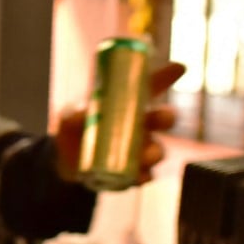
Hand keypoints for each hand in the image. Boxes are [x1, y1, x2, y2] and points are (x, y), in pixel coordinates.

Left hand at [55, 61, 185, 183]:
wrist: (65, 161)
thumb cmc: (73, 130)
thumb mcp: (69, 118)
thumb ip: (74, 114)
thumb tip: (82, 113)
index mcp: (128, 105)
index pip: (150, 88)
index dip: (165, 76)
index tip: (179, 67)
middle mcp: (140, 126)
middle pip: (162, 119)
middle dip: (167, 117)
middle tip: (162, 118)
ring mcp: (139, 150)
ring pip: (157, 150)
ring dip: (155, 152)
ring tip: (146, 155)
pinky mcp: (133, 172)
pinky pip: (145, 176)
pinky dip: (143, 176)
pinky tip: (140, 176)